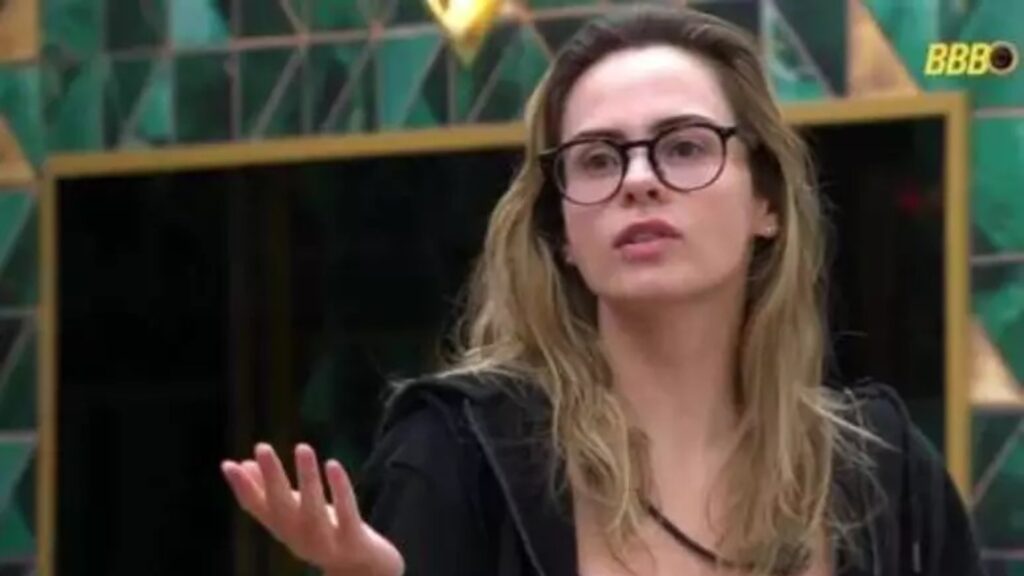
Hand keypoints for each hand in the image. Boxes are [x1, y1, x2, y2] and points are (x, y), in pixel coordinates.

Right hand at [222, 443, 403, 575]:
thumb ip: (269, 492)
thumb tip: (244, 462)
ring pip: (313, 510)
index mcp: (284, 530)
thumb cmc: (324, 534)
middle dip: (272, 478)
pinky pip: (346, 514)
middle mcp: (300, 539)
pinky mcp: (353, 540)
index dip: (242, 488)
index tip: (227, 464)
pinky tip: (332, 464)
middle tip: (261, 447)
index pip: (258, 509)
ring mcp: (326, 542)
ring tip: (302, 447)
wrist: (363, 571)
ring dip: (307, 478)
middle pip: (282, 508)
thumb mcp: (296, 513)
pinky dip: (339, 490)